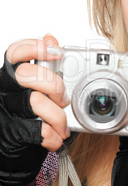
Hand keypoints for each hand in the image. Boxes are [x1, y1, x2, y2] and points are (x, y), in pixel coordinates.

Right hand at [4, 35, 69, 151]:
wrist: (14, 149)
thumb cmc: (30, 114)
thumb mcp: (37, 86)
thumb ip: (44, 63)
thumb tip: (50, 37)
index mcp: (12, 75)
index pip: (15, 53)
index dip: (35, 48)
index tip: (56, 50)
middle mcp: (6, 90)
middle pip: (28, 75)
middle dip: (54, 86)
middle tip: (62, 98)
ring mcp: (8, 110)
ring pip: (35, 102)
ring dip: (57, 116)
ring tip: (62, 124)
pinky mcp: (12, 132)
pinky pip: (37, 130)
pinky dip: (52, 136)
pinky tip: (55, 137)